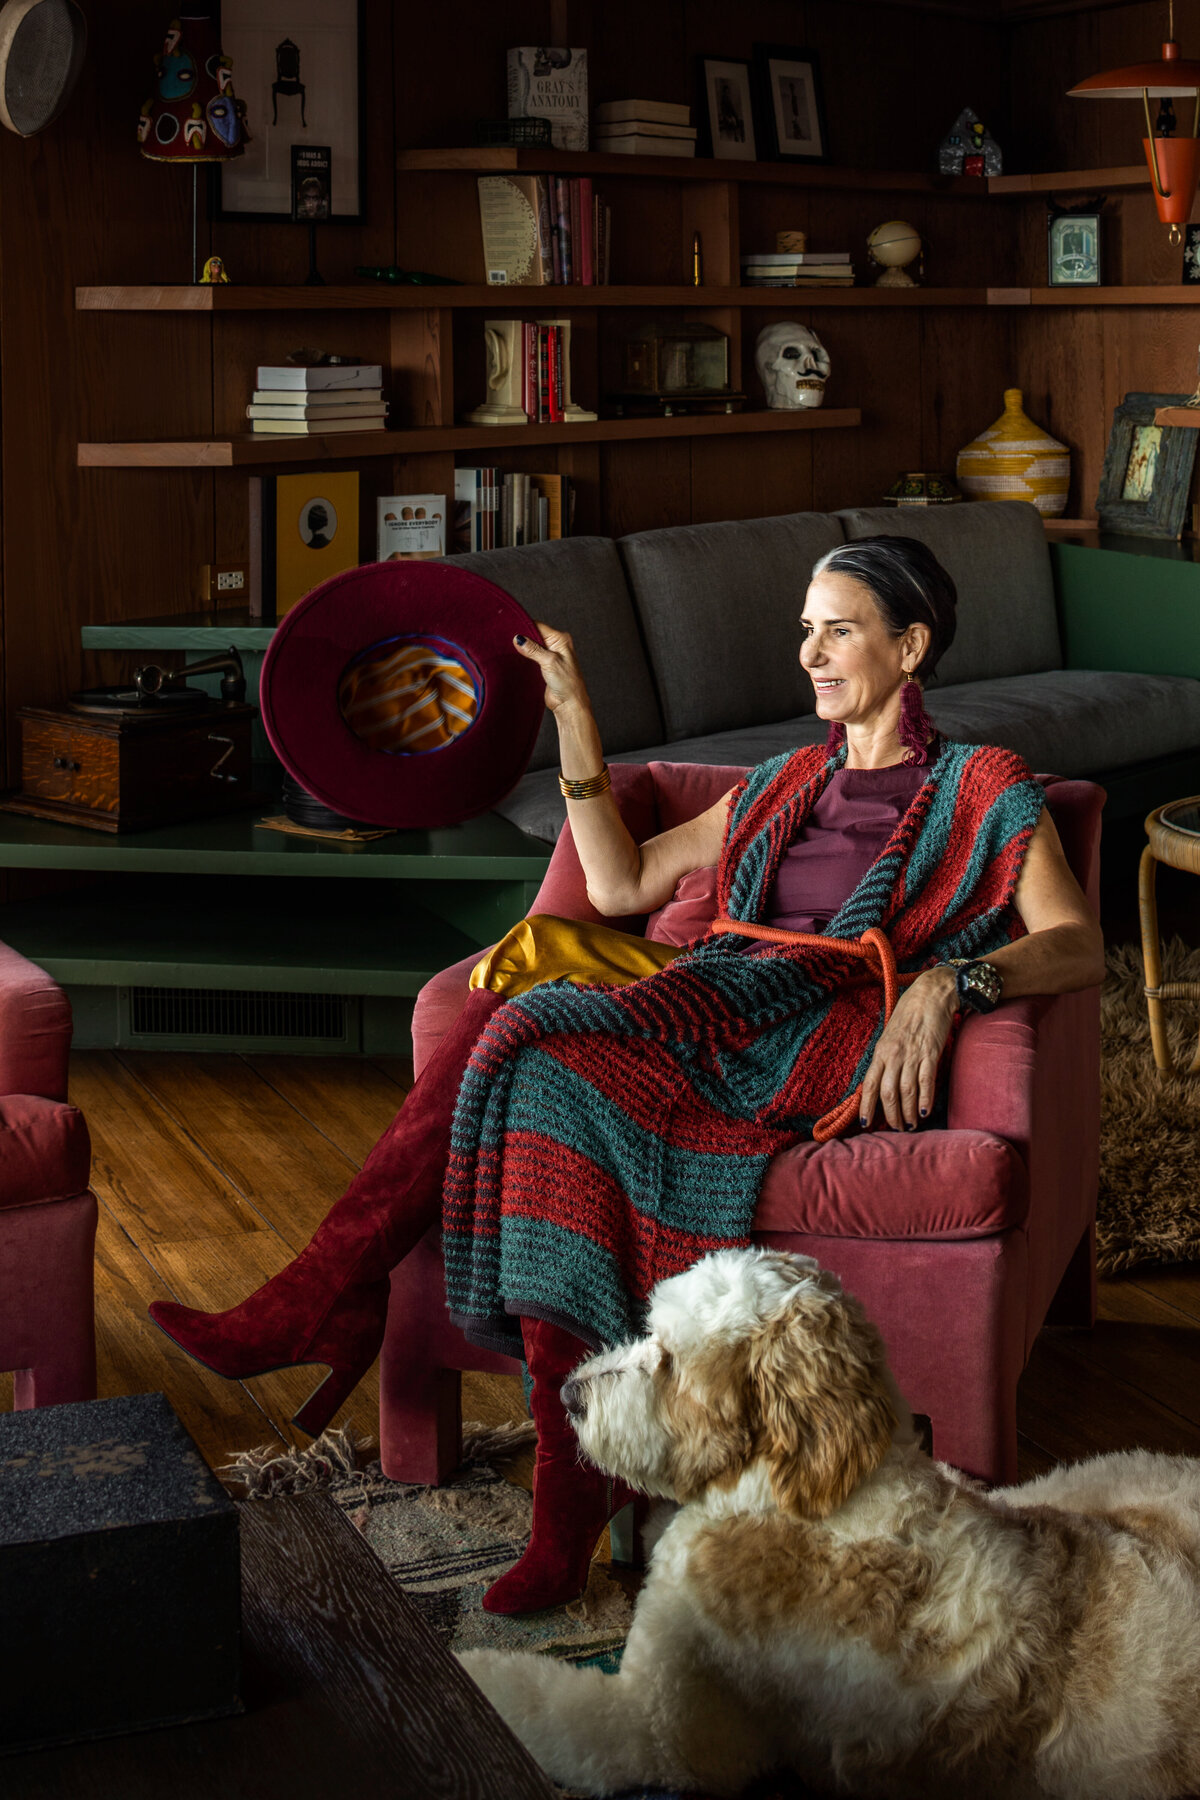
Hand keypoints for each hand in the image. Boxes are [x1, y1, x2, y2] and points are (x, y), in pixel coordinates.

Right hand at [513, 622, 590, 715]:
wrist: (568, 704)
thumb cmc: (567, 683)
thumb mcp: (549, 662)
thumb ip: (533, 649)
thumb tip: (519, 639)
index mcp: (561, 639)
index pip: (539, 626)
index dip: (524, 626)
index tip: (510, 628)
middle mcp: (556, 645)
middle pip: (534, 635)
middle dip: (522, 637)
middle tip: (506, 639)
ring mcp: (550, 656)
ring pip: (532, 646)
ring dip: (522, 648)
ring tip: (508, 648)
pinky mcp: (544, 666)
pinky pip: (531, 657)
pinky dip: (524, 657)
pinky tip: (515, 657)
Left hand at [859, 965, 956, 1131]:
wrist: (931, 993)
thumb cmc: (909, 1013)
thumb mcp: (890, 1034)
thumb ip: (886, 1056)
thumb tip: (881, 1080)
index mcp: (881, 1051)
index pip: (870, 1084)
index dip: (867, 1105)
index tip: (865, 1122)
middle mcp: (894, 1055)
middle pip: (888, 1093)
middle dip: (891, 1115)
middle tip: (896, 1128)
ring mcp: (913, 1055)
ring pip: (906, 1091)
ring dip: (908, 1112)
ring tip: (910, 1125)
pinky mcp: (931, 1053)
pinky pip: (926, 1081)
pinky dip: (925, 1099)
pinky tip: (924, 1112)